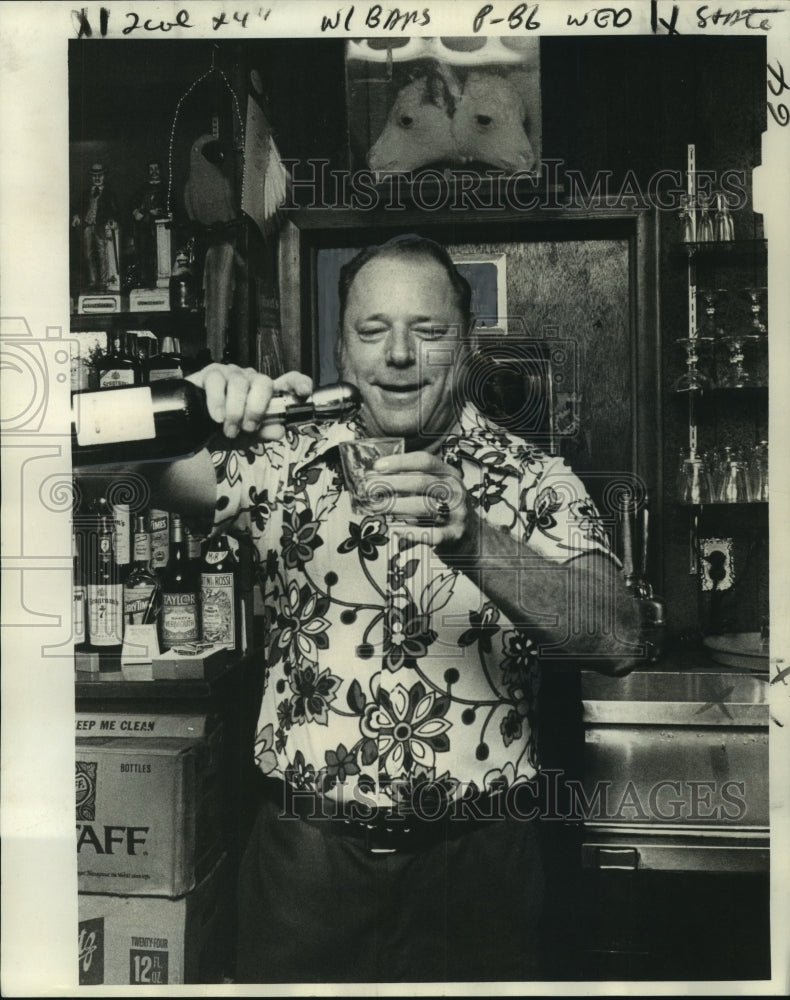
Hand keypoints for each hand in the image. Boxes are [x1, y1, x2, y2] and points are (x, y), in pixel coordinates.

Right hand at [187, 364, 312, 439]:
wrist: (192, 431)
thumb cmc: (221, 430)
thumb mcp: (246, 438)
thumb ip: (263, 433)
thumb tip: (279, 430)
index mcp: (264, 394)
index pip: (288, 381)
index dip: (298, 383)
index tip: (303, 392)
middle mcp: (250, 380)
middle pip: (263, 382)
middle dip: (257, 408)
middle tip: (248, 427)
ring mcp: (230, 374)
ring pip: (240, 384)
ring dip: (235, 411)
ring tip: (229, 429)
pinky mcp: (211, 373)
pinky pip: (217, 382)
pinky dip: (218, 402)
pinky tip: (216, 417)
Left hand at [368, 451, 468, 546]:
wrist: (473, 536)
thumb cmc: (444, 508)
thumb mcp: (435, 489)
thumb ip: (412, 481)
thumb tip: (375, 478)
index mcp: (449, 474)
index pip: (425, 460)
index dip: (400, 462)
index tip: (376, 467)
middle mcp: (455, 490)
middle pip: (422, 482)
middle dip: (391, 484)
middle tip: (369, 489)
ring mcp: (458, 513)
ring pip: (424, 506)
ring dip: (396, 506)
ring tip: (376, 508)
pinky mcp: (455, 535)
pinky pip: (431, 534)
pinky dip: (412, 533)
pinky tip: (396, 531)